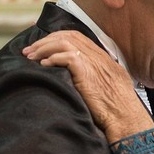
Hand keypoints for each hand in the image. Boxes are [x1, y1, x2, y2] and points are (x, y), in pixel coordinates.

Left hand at [23, 30, 152, 140]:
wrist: (125, 118)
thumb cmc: (118, 110)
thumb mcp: (111, 88)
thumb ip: (98, 78)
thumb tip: (82, 79)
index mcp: (104, 58)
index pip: (77, 37)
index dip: (57, 37)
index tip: (42, 45)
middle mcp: (98, 56)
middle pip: (68, 36)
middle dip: (45, 40)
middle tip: (29, 50)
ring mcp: (93, 62)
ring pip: (64, 43)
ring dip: (44, 48)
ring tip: (30, 57)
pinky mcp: (87, 71)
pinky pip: (66, 56)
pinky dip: (52, 58)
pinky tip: (43, 65)